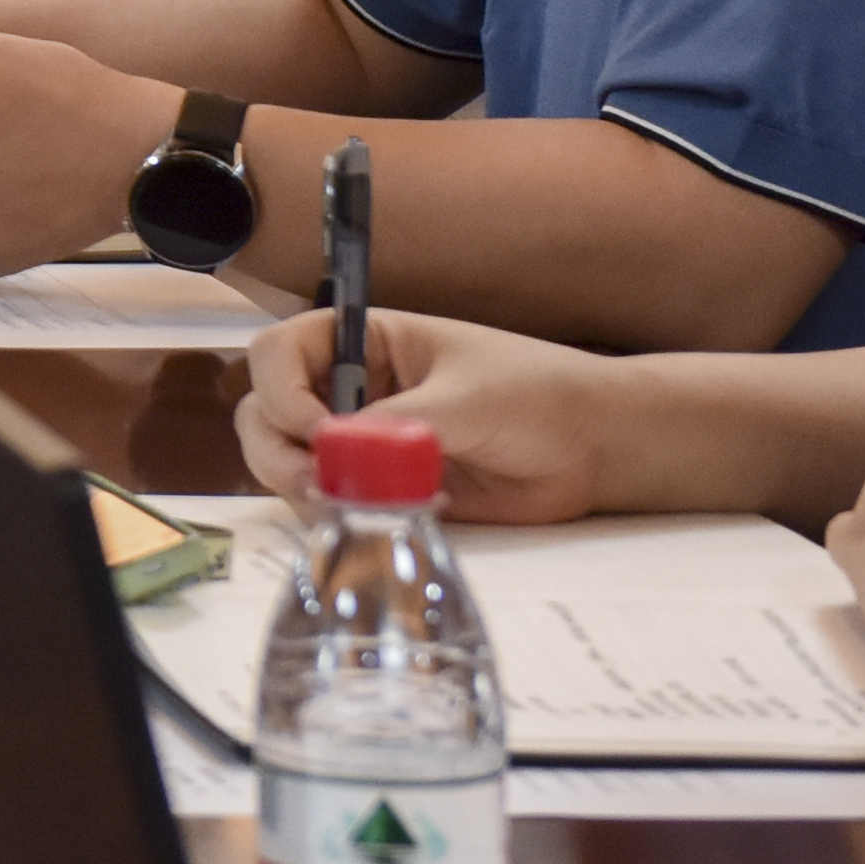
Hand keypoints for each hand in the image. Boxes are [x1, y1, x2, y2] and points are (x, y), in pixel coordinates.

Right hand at [240, 306, 623, 517]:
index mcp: (361, 344)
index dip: (279, 388)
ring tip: (346, 506)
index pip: (278, 352)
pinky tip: (378, 519)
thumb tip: (330, 454)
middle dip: (277, 449)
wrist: (597, 450)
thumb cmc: (537, 397)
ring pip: (286, 461)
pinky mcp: (383, 491)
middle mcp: (349, 390)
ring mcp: (361, 444)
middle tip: (316, 483)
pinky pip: (331, 503)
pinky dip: (334, 516)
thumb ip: (395, 425)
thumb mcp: (464, 400)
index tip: (316, 428)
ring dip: (299, 486)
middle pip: (266, 412)